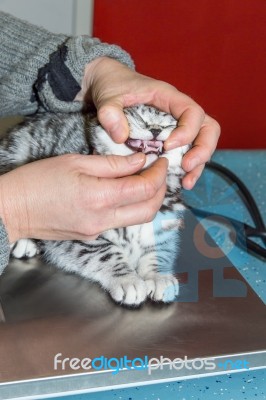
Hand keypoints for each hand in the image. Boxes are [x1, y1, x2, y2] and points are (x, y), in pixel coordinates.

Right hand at [0, 153, 167, 242]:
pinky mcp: (92, 235)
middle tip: (159, 171)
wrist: (13, 209)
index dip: (159, 174)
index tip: (161, 161)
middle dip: (161, 189)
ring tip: (145, 179)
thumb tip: (140, 160)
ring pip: (138, 219)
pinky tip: (125, 192)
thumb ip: (112, 164)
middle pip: (149, 210)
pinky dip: (131, 207)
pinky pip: (121, 222)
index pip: (145, 189)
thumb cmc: (38, 181)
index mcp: (99, 197)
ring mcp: (98, 231)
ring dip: (148, 200)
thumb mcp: (75, 162)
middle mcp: (103, 220)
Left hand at [75, 57, 219, 189]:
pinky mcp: (171, 139)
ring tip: (186, 182)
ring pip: (202, 143)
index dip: (187, 131)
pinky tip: (179, 182)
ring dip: (198, 164)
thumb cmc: (112, 87)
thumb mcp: (108, 96)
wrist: (109, 85)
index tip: (168, 146)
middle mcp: (178, 112)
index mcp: (168, 97)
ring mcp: (177, 126)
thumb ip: (110, 112)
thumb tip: (121, 136)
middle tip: (186, 167)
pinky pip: (187, 153)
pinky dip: (187, 169)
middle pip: (208, 128)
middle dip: (202, 150)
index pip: (192, 112)